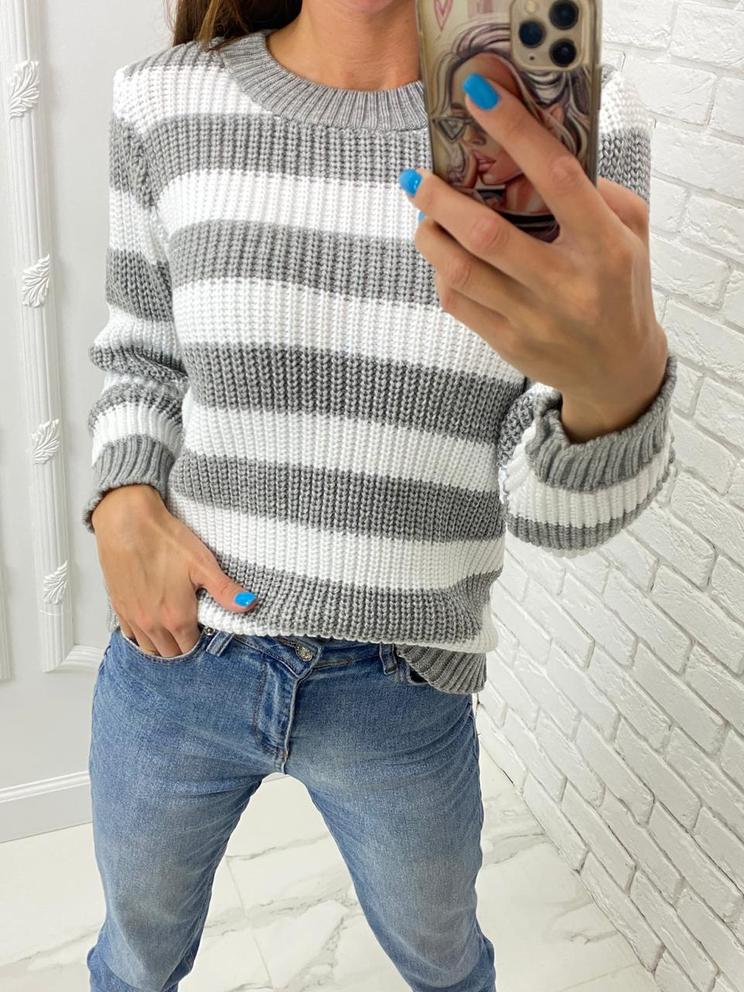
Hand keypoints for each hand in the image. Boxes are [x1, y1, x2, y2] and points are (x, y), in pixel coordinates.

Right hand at [91, 485, 256, 656]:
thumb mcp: (202, 563)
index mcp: (177, 618)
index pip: (192, 648)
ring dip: (162, 645)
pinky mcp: (118, 606)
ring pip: (149, 648)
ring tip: (172, 628)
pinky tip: (149, 621)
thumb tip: (248, 605)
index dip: (201, 641)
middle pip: (171, 653)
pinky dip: (141, 635)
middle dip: (183, 647)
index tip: (205, 628)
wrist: (126, 522)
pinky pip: (129, 635)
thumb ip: (225, 590)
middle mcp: (152, 624)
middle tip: (191, 629)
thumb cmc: (164, 540)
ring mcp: (133, 617)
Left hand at [399, 72, 668, 441]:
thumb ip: (597, 194)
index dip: (516, 132)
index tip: (480, 97)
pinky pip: (458, 303)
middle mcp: (567, 285)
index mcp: (604, 248)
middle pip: (488, 234)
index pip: (557, 178)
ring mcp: (534, 320)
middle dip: (442, 198)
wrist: (616, 370)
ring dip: (430, 236)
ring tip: (423, 214)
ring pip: (461, 272)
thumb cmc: (621, 289)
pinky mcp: (508, 343)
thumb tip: (536, 152)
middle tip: (417, 175)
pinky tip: (441, 254)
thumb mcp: (630, 236)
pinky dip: (440, 272)